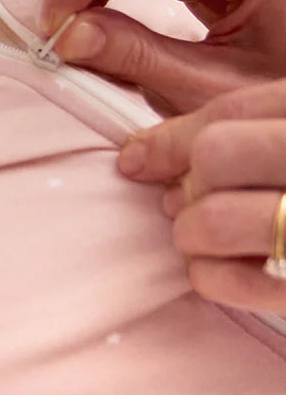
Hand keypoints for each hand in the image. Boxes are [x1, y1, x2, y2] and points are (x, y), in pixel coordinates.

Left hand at [117, 78, 285, 315]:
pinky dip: (213, 277)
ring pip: (216, 219)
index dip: (171, 138)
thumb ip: (257, 128)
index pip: (230, 112)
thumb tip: (143, 155)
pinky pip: (242, 282)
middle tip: (183, 202)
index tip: (138, 158)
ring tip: (199, 238)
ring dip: (192, 232)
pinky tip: (216, 271)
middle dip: (187, 184)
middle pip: (217, 156)